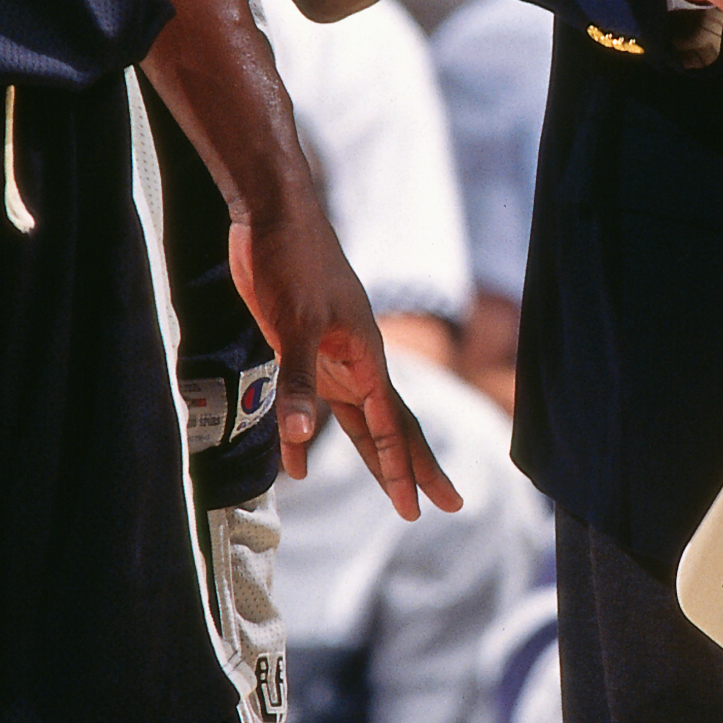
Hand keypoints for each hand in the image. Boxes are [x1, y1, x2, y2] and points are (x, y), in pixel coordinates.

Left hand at [228, 196, 462, 518]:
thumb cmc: (291, 261)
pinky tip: (298, 464)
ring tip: (395, 493)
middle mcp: (357, 361)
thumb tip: (301, 437)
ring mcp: (333, 356)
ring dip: (375, 457)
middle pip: (395, 425)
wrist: (273, 214)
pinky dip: (306, 435)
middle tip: (449, 504)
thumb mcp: (294, 325)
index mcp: (366, 356)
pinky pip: (315, 402)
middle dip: (417, 467)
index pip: (392, 425)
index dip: (403, 469)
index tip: (417, 508)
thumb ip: (298, 382)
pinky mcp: (305, 346)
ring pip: (361, 418)